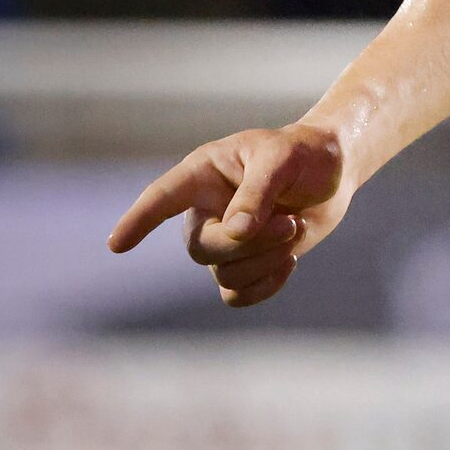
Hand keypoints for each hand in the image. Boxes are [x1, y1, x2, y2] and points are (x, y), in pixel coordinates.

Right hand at [105, 123, 351, 307]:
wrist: (332, 171)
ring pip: (223, 274)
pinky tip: (290, 261)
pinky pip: (236, 295)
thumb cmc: (303, 153)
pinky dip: (266, 286)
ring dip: (267, 260)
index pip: (162, 198)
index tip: (116, 245)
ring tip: (296, 227)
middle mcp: (204, 210)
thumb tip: (234, 233)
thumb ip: (256, 193)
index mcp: (202, 173)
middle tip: (291, 223)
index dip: (139, 220)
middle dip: (248, 244)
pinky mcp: (245, 265)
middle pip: (201, 248)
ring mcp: (223, 241)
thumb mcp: (282, 159)